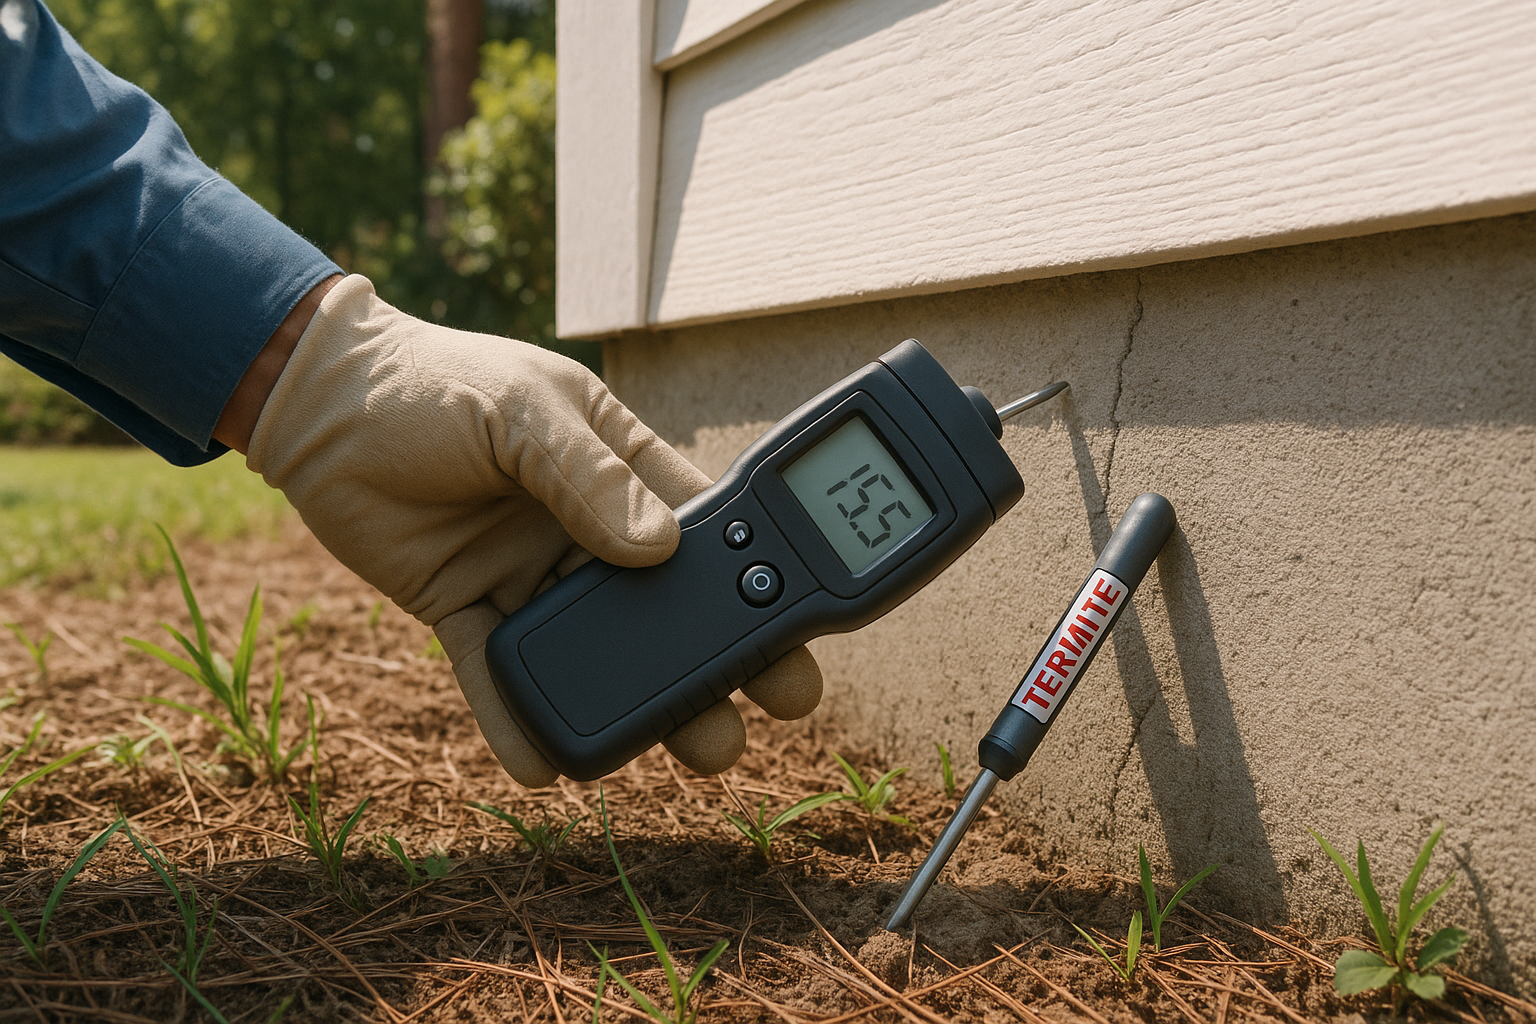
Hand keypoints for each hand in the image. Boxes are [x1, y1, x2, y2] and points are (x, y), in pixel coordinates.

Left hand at [245, 275, 820, 785]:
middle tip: (766, 706)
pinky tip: (544, 763)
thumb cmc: (434, 381)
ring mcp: (529, 576)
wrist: (320, 403)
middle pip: (666, 607)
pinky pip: (498, 676)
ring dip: (639, 703)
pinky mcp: (467, 612)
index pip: (705, 527)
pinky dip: (518, 720)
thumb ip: (586, 473)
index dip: (757, 572)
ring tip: (688, 749)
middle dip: (720, 658)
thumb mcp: (522, 408)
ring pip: (596, 654)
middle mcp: (585, 531)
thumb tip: (658, 550)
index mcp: (619, 468)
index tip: (799, 622)